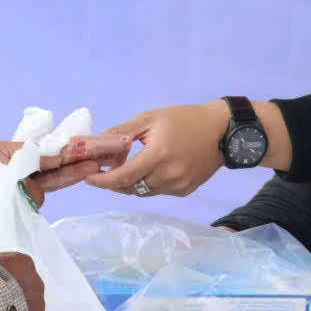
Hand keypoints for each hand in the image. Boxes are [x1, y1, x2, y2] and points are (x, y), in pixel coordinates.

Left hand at [0, 137, 130, 209]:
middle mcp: (27, 180)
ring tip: (85, 161)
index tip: (89, 146)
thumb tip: (58, 153)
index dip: (69, 153)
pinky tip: (60, 174)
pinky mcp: (24, 208)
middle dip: (78, 163)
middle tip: (99, 157)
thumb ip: (31, 153)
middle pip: (58, 171)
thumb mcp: (2, 151)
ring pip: (52, 182)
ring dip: (68, 171)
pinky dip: (48, 182)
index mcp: (21, 162)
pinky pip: (40, 193)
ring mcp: (27, 195)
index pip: (50, 157)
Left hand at [84, 101, 230, 196]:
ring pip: (143, 191)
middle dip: (112, 182)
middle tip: (101, 171)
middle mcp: (168, 176)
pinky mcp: (185, 191)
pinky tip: (148, 169)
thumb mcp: (150, 118)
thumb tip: (96, 143)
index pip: (123, 176)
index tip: (88, 177)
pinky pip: (158, 191)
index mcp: (158, 155)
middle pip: (130, 187)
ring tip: (125, 167)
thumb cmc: (184, 119)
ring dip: (129, 183)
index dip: (102, 180)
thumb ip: (122, 132)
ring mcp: (178, 186)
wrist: (222, 130)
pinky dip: (147, 183)